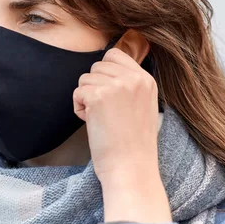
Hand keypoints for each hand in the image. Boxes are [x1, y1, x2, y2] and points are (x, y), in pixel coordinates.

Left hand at [73, 47, 171, 223]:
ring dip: (86, 98)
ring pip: (84, 79)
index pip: (114, 54)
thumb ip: (130, 84)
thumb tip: (106, 66)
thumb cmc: (133, 144)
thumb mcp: (144, 106)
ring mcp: (116, 86)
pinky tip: (92, 123)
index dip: (104, 73)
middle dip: (94, 87)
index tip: (109, 96)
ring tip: (101, 119)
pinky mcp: (98, 96)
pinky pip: (77, 92)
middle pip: (96, 66)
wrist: (131, 169)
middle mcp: (133, 78)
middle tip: (106, 112)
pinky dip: (79, 108)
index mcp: (147, 79)